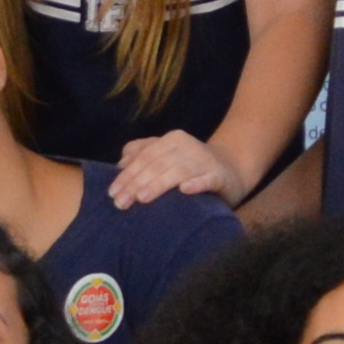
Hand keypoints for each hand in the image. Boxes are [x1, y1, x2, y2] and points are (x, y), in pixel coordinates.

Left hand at [107, 129, 244, 208]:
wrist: (231, 169)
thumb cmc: (190, 166)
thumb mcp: (166, 156)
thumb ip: (143, 154)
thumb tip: (120, 164)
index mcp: (171, 140)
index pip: (144, 156)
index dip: (127, 174)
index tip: (112, 193)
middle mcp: (187, 146)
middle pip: (157, 164)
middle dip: (135, 183)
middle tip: (120, 203)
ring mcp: (204, 161)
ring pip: (178, 171)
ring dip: (159, 184)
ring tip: (142, 198)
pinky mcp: (219, 176)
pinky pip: (207, 179)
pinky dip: (196, 184)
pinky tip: (184, 191)